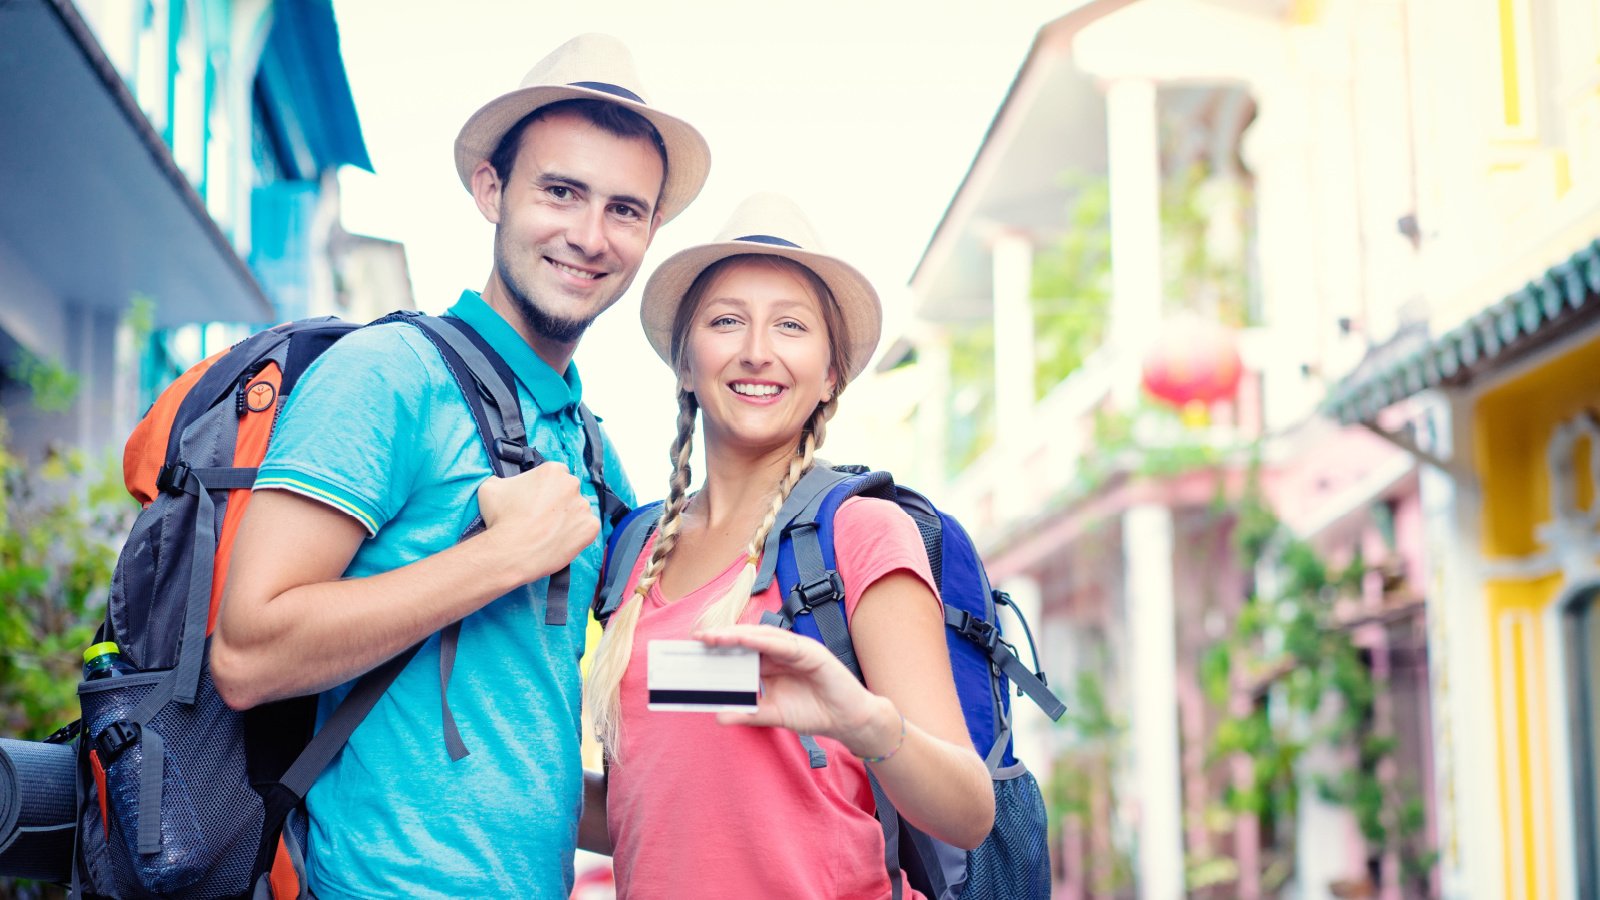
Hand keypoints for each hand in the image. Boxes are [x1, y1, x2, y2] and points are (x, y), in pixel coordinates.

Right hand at [476, 462, 598, 584]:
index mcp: (553, 470)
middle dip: (557, 502)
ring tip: (549, 531)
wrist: (511, 551)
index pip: (555, 474)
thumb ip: (504, 480)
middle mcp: (572, 484)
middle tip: (542, 517)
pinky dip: (577, 534)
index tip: (537, 500)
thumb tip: (504, 484)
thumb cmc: (501, 519)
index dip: (545, 488)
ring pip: (578, 510)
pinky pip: (587, 529)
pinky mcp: (590, 528)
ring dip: (567, 518)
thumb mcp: (491, 487)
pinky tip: (560, 540)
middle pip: (568, 491)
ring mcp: (584, 507)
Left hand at [693, 625, 900, 758]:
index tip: (695, 650)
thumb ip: (748, 713)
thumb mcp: (773, 715)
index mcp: (772, 665)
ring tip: (716, 638)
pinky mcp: (812, 652)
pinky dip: (765, 641)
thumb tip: (718, 715)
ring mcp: (797, 650)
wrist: (848, 721)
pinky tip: (746, 640)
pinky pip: (785, 644)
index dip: (720, 650)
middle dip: (723, 639)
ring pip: (763, 638)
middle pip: (748, 641)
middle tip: (698, 640)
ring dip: (739, 636)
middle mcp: (782, 654)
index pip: (742, 653)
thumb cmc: (814, 713)